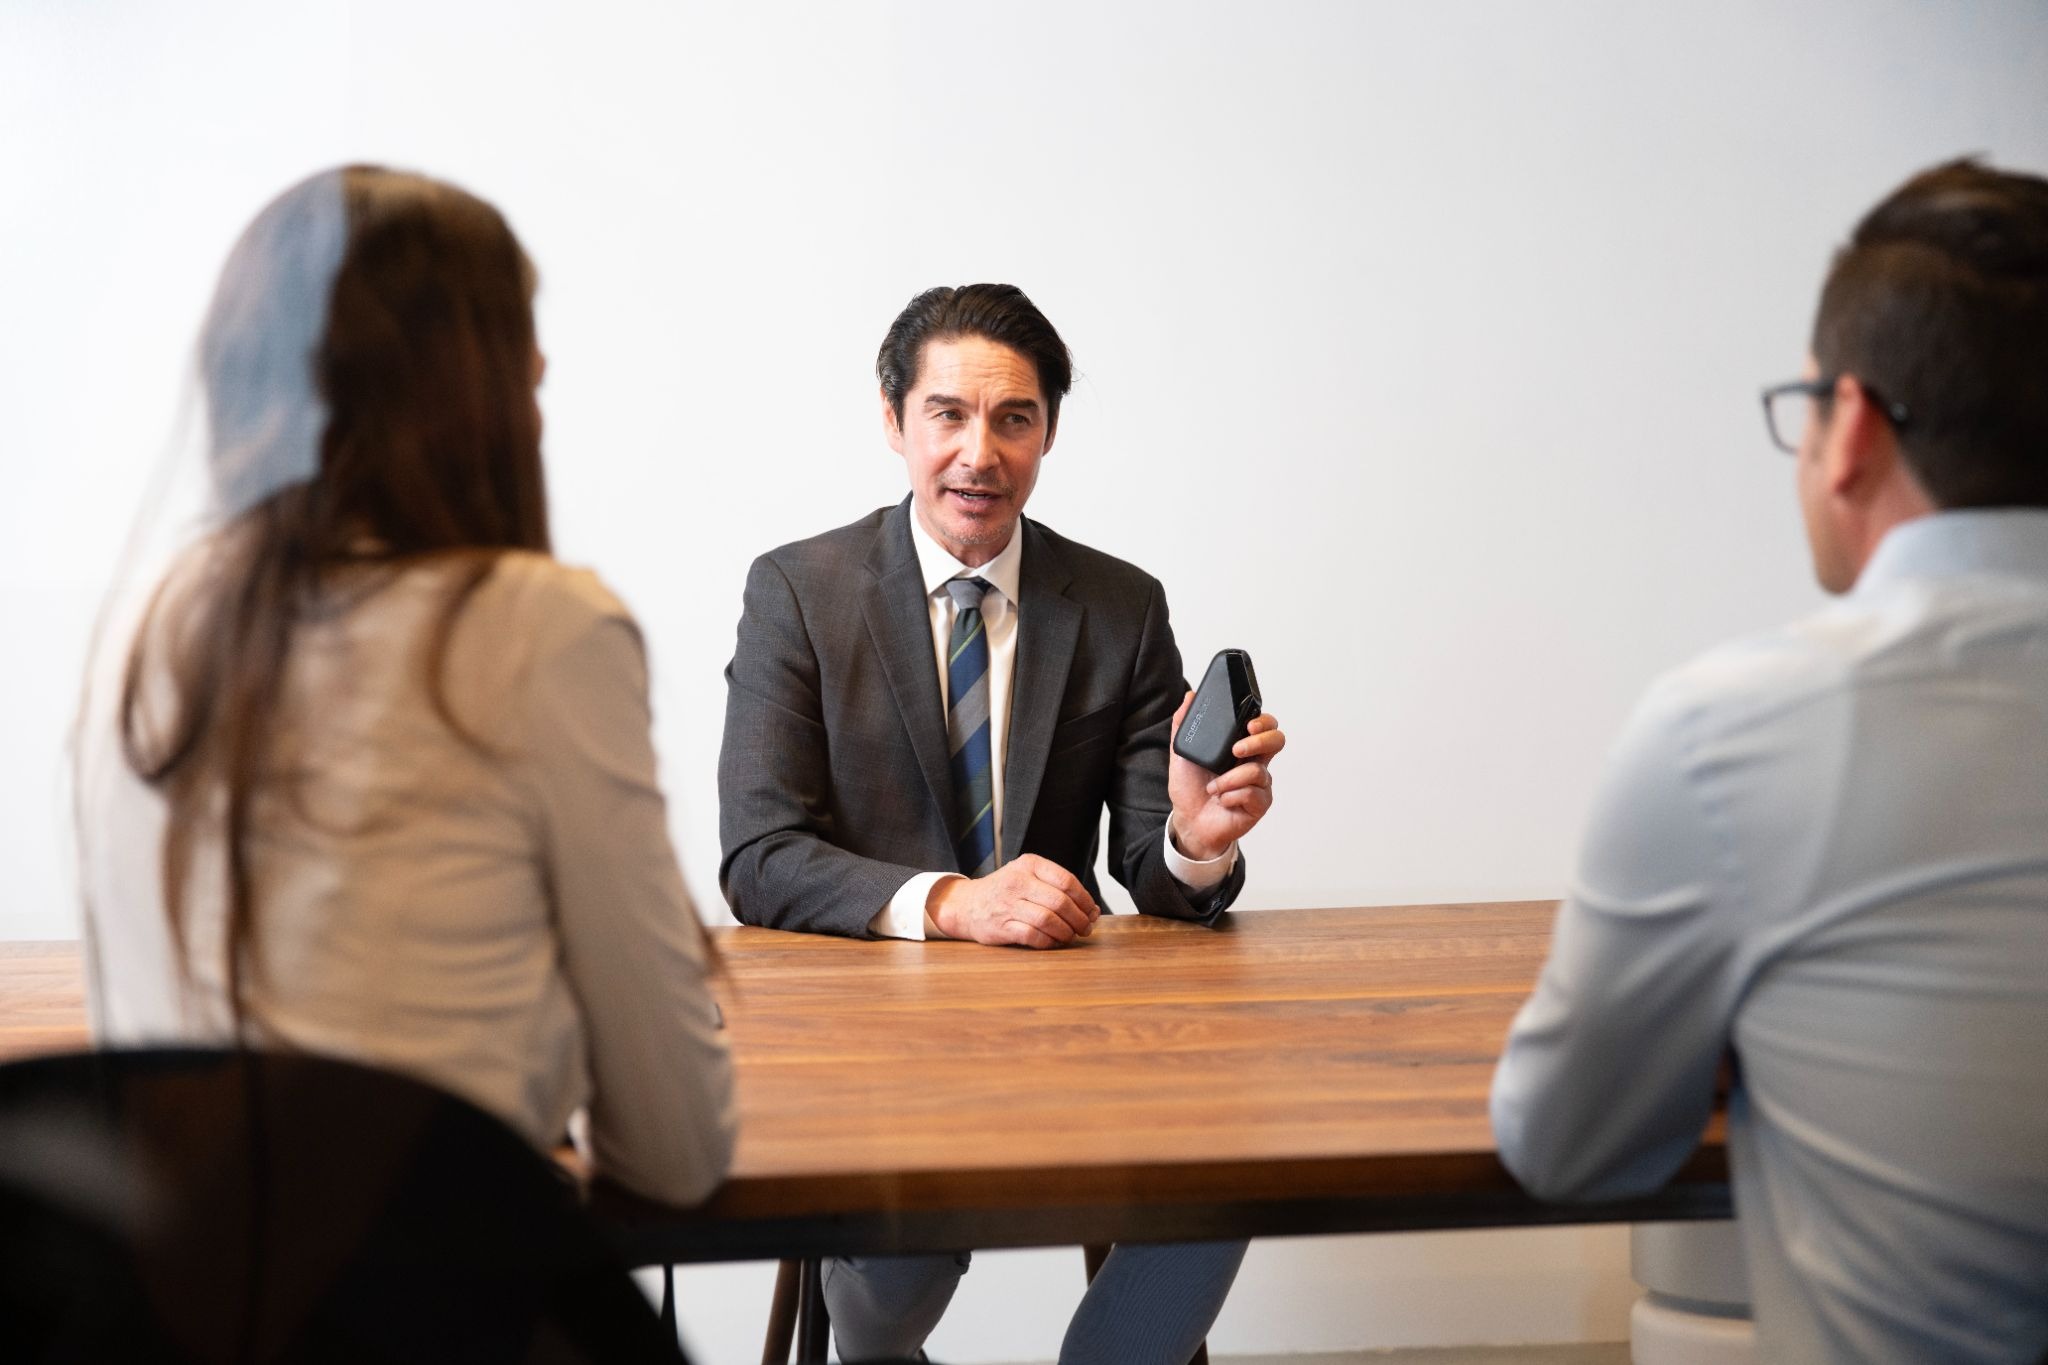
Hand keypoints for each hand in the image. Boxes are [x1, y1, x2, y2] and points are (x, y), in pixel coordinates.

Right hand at [927, 854, 1101, 948]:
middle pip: (1060, 902)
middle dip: (1079, 919)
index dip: (1085, 899)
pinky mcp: (1001, 926)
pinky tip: (1053, 941)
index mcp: (1029, 865)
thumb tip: (1093, 911)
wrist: (966, 905)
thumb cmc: (1005, 891)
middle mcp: (1017, 881)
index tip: (1092, 911)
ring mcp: (1008, 904)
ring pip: (1049, 920)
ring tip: (1070, 936)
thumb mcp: (1029, 877)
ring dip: (1066, 932)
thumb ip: (1058, 889)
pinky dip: (1049, 942)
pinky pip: (1033, 936)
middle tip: (1086, 928)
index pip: (1066, 881)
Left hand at [1168, 693, 1285, 861]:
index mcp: (1240, 746)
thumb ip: (1183, 724)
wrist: (1188, 821)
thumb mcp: (1181, 753)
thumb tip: (1189, 697)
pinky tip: (1222, 801)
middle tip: (1237, 750)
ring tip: (1214, 788)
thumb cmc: (1190, 788)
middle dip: (1259, 741)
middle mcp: (1255, 762)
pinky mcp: (1259, 803)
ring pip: (1258, 770)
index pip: (1264, 725)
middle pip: (1277, 740)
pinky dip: (1231, 796)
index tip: (1248, 725)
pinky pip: (1252, 793)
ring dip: (1229, 779)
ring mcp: (1260, 783)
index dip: (1263, 721)